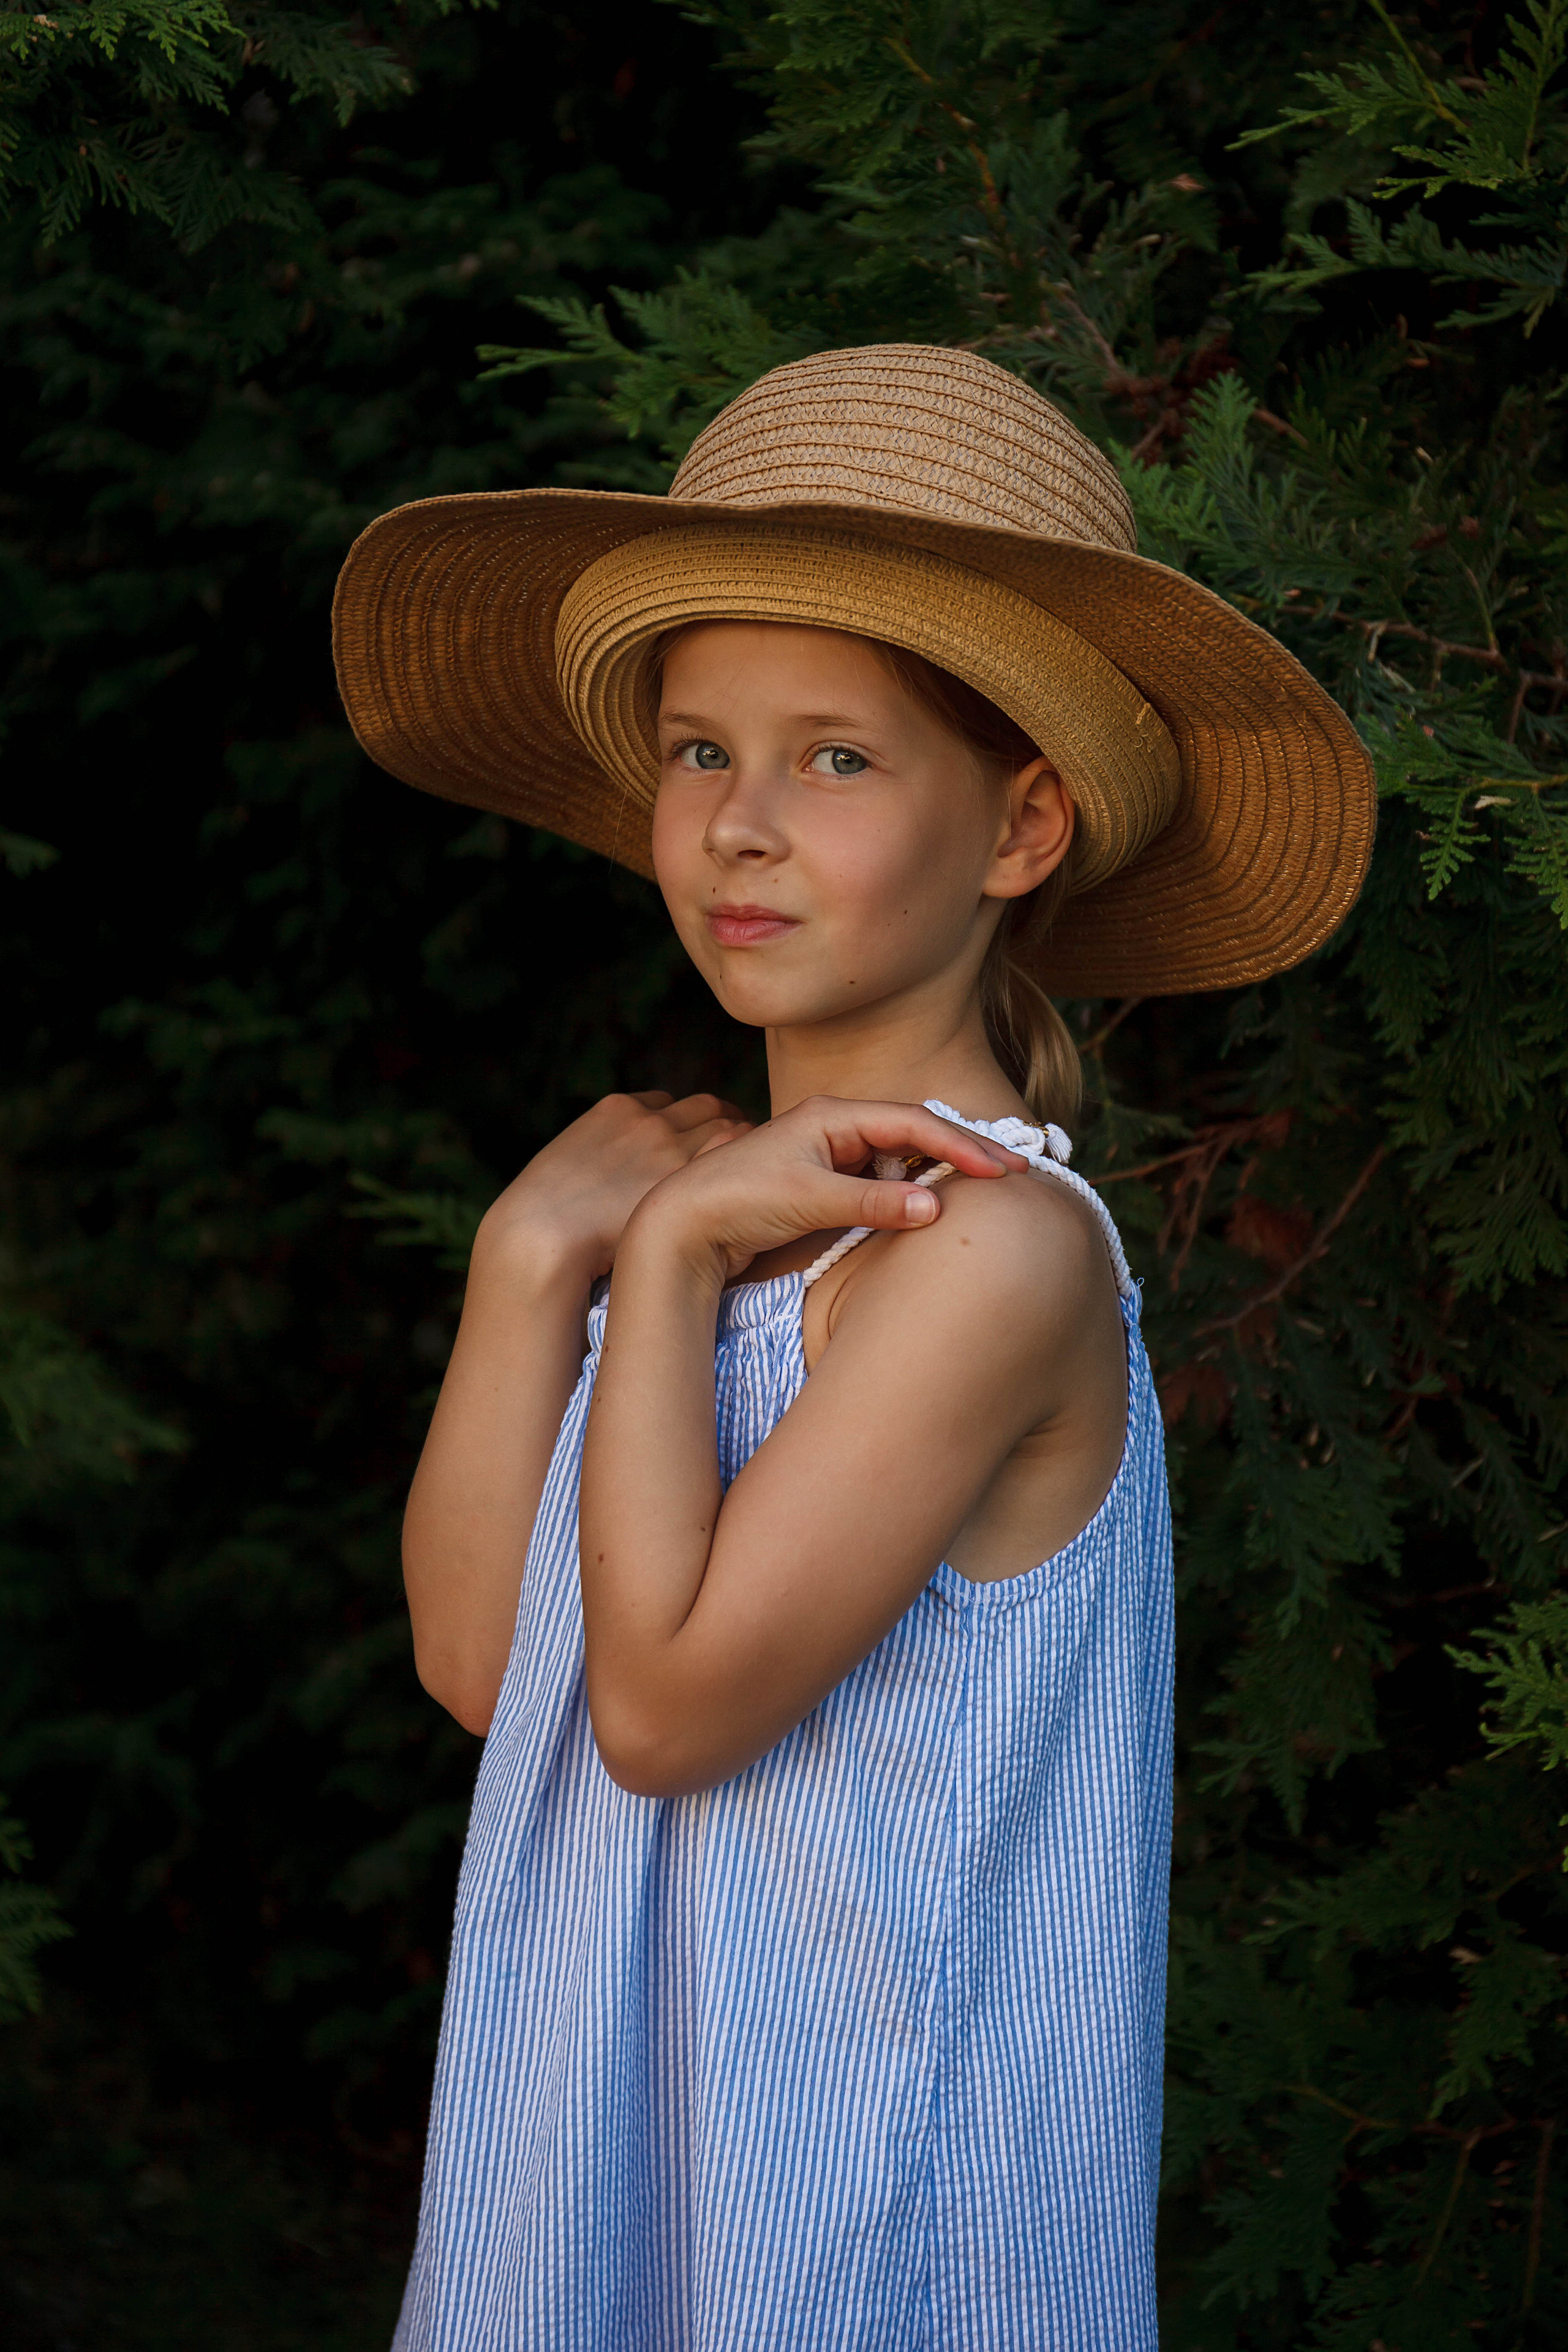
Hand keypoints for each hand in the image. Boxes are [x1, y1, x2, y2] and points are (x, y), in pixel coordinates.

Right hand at [476, 1091, 751, 1280]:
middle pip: (709, 1108)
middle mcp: (648, 1119)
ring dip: (743, 1143)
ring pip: (729, 1128)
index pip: (670, 1103)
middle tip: (742, 1147)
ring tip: (755, 1165)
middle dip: (725, 1123)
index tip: (700, 1137)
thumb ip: (605, 1155)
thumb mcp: (571, 1165)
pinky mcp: (685, 1177)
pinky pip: (733, 1155)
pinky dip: (745, 1162)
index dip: (688, 1121)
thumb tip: (623, 1177)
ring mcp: (670, 1145)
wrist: (541, 1236)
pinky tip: (751, 1181)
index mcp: (616, 1108)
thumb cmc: (546, 1219)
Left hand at [624, 1096, 1025, 1284]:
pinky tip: (934, 1203)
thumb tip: (936, 1208)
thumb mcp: (811, 1200)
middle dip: (965, 1150)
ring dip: (941, 1168)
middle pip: (916, 1132)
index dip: (963, 1145)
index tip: (1004, 1170)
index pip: (915, 1123)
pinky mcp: (825, 1181)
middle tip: (1017, 1171)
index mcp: (833, 1115)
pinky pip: (882, 1179)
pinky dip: (913, 1188)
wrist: (685, 1222)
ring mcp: (832, 1153)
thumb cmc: (740, 1199)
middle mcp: (836, 1127)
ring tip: (988, 1185)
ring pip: (901, 1155)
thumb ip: (873, 1204)